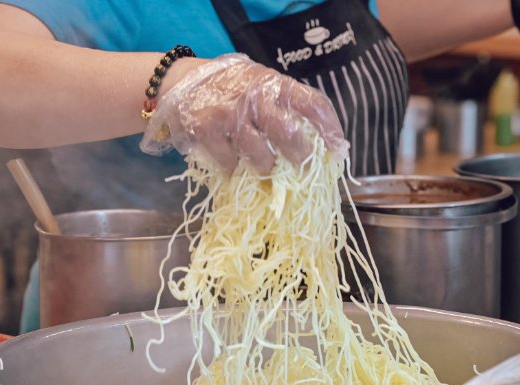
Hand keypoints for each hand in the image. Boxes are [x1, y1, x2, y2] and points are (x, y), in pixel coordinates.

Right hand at [140, 54, 348, 172]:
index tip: (338, 150)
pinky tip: (231, 161)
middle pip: (289, 135)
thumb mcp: (261, 84)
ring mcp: (230, 116)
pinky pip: (229, 162)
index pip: (312, 103)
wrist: (180, 81)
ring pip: (260, 156)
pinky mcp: (208, 132)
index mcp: (275, 84)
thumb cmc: (231, 88)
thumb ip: (283, 105)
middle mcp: (255, 97)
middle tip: (303, 169)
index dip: (330, 129)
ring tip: (264, 168)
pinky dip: (232, 167)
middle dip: (301, 158)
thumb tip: (318, 140)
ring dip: (266, 168)